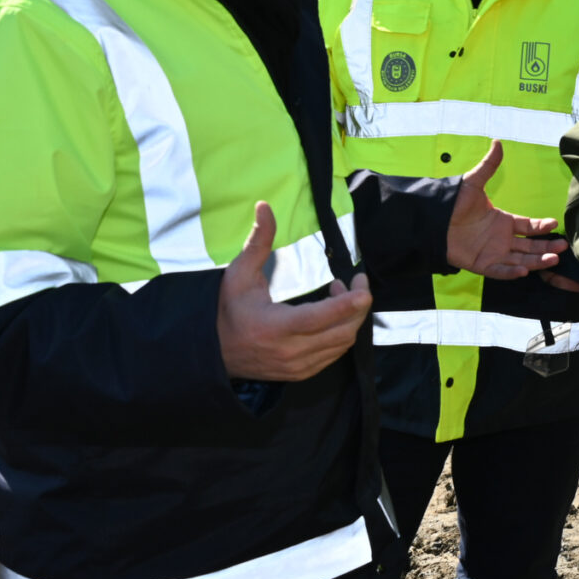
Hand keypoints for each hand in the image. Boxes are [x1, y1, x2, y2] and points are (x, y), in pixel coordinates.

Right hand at [218, 201, 372, 381]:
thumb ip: (259, 241)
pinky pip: (335, 353)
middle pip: (341, 331)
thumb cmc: (228, 309)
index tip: (363, 288)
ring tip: (340, 294)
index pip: (320, 318)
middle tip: (356, 282)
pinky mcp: (302, 373)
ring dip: (350, 318)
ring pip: (342, 343)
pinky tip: (333, 315)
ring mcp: (298, 366)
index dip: (346, 305)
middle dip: (357, 306)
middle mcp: (290, 352)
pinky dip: (342, 332)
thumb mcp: (239, 273)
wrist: (214, 352)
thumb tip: (264, 205)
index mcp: (274, 327)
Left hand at [447, 141, 568, 280]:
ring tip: (553, 259)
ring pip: (521, 260)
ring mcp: (493, 253)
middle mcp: (501, 239)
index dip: (542, 226)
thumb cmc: (453, 201)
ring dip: (537, 261)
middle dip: (547, 247)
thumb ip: (488, 165)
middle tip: (563, 246)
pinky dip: (512, 272)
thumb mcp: (474, 182)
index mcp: (503, 221)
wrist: (433, 219)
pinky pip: (500, 270)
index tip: (554, 223)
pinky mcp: (481, 264)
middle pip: (530, 246)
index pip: (528, 226)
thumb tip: (497, 142)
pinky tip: (524, 271)